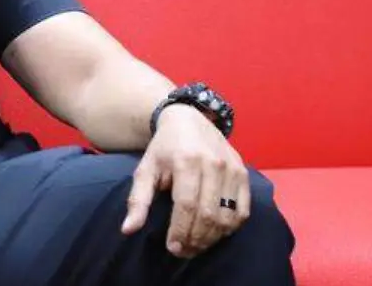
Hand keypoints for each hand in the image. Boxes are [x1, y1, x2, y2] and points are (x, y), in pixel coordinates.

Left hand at [120, 104, 250, 257]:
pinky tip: (214, 233)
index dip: (180, 230)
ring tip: (196, 245)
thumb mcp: (145, 170)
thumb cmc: (163, 149)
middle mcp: (213, 163)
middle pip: (208, 213)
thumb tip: (127, 230)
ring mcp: (232, 168)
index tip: (172, 247)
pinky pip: (242, 210)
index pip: (187, 205)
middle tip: (183, 251)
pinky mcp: (243, 173)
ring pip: (227, 216)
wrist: (189, 120)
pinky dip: (230, 228)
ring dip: (212, 238)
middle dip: (195, 239)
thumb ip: (137, 200)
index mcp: (186, 161)